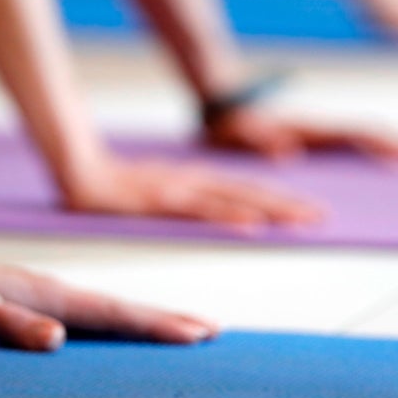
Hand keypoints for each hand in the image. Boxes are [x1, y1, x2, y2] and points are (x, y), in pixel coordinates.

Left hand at [0, 256, 219, 350]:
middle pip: (123, 307)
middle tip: (213, 330)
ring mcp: (51, 295)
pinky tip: (126, 328)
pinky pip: (93, 313)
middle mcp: (58, 291)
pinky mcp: (41, 301)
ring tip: (185, 328)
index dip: (156, 323)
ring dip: (150, 318)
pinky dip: (121, 319)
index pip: (113, 312)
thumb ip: (11, 324)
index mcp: (50, 294)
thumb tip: (59, 339)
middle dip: (168, 319)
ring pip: (111, 309)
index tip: (199, 332)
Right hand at [61, 154, 321, 226]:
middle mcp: (191, 180)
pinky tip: (252, 226)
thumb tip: (211, 212)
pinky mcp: (158, 200)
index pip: (244, 189)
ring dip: (268, 210)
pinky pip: (199, 210)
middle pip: (246, 191)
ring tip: (300, 221)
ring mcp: (176, 189)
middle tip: (321, 218)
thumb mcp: (155, 192)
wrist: (76, 171)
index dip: (278, 198)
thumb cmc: (114, 186)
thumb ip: (184, 200)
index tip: (310, 211)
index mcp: (192, 180)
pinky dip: (228, 217)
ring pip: (231, 199)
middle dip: (285, 204)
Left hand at [203, 106, 397, 162]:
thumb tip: (288, 152)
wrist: (220, 101)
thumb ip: (261, 140)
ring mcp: (318, 133)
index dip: (386, 145)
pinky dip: (372, 149)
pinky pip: (349, 144)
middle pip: (368, 134)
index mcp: (309, 129)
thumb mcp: (240, 134)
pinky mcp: (312, 139)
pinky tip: (386, 164)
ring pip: (362, 138)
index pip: (357, 134)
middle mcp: (319, 130)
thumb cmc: (230, 124)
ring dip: (391, 147)